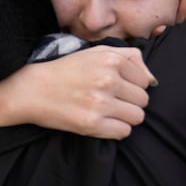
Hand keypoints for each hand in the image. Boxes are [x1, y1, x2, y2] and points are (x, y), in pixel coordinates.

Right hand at [8, 46, 154, 139]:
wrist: (32, 90)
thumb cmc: (66, 70)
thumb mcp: (96, 53)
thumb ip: (130, 58)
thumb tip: (153, 80)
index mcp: (111, 59)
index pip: (145, 80)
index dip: (132, 86)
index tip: (116, 87)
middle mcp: (108, 80)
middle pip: (143, 100)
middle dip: (130, 102)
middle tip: (112, 101)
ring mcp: (101, 103)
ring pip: (137, 117)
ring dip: (125, 117)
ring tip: (108, 112)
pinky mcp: (92, 124)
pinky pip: (124, 132)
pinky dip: (116, 130)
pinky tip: (102, 122)